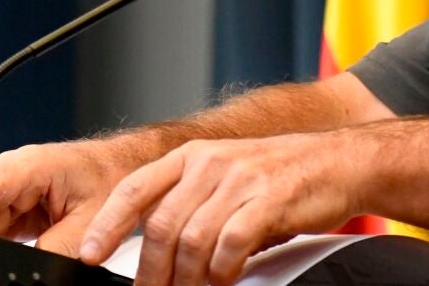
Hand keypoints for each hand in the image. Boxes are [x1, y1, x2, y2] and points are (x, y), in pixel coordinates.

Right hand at [0, 138, 146, 255]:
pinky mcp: (18, 202)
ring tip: (33, 239)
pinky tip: (28, 244)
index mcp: (30, 165)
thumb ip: (54, 249)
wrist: (125, 169)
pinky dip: (5, 241)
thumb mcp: (88, 224)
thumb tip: (31, 268)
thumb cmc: (114, 179)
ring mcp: (15, 187)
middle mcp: (15, 172)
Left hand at [76, 133, 363, 285]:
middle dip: (151, 272)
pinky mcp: (269, 198)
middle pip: (160, 225)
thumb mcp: (227, 179)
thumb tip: (155, 254)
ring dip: (188, 278)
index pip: (135, 188)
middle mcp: (210, 162)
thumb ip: (191, 204)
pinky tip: (226, 277)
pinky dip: (223, 270)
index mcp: (192, 155)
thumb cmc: (282, 178)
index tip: (88, 255)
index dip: (106, 223)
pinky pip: (230, 244)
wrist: (340, 162)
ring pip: (192, 240)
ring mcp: (240, 178)